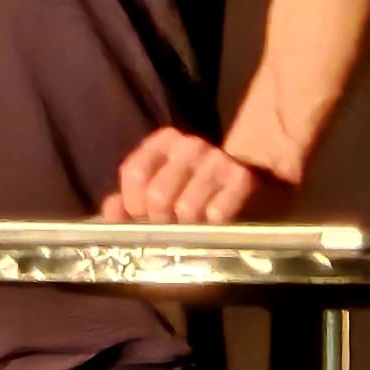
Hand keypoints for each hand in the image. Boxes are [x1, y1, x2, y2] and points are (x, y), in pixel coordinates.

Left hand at [100, 127, 293, 224]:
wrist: (258, 167)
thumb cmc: (197, 182)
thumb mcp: (161, 182)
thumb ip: (130, 197)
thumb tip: (111, 212)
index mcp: (164, 142)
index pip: (134, 172)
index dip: (132, 203)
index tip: (140, 218)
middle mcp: (189, 146)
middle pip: (157, 196)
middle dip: (159, 221)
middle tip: (170, 227)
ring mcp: (217, 160)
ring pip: (185, 209)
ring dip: (187, 226)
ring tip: (194, 226)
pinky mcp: (242, 179)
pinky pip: (217, 212)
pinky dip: (212, 224)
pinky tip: (216, 221)